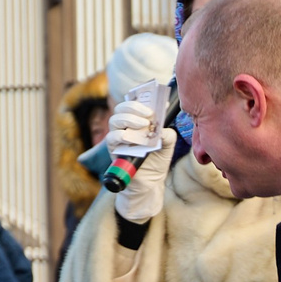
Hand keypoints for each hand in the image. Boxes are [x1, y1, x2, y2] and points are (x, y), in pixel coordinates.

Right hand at [105, 99, 172, 223]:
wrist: (149, 183)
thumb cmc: (157, 162)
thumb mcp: (167, 146)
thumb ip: (168, 135)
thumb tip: (162, 128)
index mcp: (137, 121)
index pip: (135, 103)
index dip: (144, 98)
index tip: (158, 99)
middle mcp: (126, 126)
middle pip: (122, 107)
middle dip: (135, 107)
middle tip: (149, 114)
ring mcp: (118, 137)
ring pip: (115, 119)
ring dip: (129, 119)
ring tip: (144, 125)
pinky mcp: (113, 150)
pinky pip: (112, 138)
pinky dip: (122, 136)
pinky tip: (133, 139)